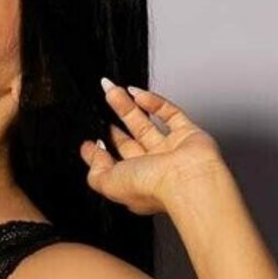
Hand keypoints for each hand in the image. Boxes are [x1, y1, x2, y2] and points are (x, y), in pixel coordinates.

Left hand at [79, 82, 224, 215]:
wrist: (187, 180)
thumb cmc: (152, 187)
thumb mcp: (108, 184)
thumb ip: (95, 170)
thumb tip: (92, 154)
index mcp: (135, 184)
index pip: (115, 165)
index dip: (101, 152)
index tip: (89, 140)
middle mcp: (154, 168)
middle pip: (130, 140)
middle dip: (114, 122)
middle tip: (102, 105)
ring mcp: (171, 151)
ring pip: (147, 123)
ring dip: (128, 106)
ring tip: (113, 91)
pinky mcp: (188, 134)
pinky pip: (170, 114)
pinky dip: (154, 102)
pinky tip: (137, 94)